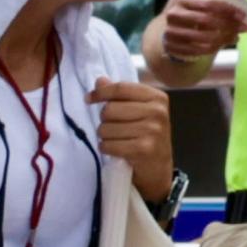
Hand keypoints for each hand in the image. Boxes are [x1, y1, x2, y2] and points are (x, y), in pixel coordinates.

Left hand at [92, 79, 171, 204]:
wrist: (158, 166)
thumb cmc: (145, 135)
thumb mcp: (138, 111)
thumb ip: (120, 95)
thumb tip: (100, 80)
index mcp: (157, 98)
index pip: (121, 88)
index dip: (100, 92)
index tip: (88, 98)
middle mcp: (157, 112)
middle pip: (109, 109)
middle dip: (104, 120)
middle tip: (114, 128)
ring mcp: (152, 130)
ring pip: (105, 128)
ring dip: (105, 136)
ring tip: (118, 140)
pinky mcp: (143, 149)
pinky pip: (108, 145)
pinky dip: (106, 148)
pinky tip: (117, 150)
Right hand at [147, 0, 246, 79]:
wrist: (173, 30)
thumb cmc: (194, 16)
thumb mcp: (202, 8)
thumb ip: (218, 10)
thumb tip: (240, 18)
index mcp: (184, 0)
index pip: (208, 3)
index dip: (226, 9)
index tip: (242, 15)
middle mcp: (174, 15)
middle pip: (205, 20)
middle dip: (228, 24)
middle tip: (243, 28)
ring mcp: (171, 32)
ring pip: (202, 37)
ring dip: (223, 38)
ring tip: (235, 37)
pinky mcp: (172, 47)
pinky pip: (197, 50)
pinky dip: (213, 48)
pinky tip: (222, 45)